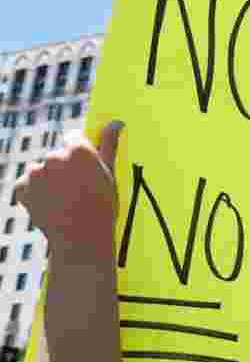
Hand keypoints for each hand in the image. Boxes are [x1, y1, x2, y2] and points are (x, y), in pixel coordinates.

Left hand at [14, 121, 122, 257]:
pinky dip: (35, 193)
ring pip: (42, 170)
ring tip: (64, 200)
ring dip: (49, 180)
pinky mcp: (21, 186)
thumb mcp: (110, 174)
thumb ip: (109, 144)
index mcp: (78, 150)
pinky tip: (51, 205)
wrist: (81, 239)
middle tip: (78, 190)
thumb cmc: (102, 206)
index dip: (80, 154)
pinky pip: (28, 184)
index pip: (73, 138)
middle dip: (64, 168)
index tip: (85, 169)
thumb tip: (116, 121)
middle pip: (57, 156)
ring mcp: (35, 172)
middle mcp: (54, 156)